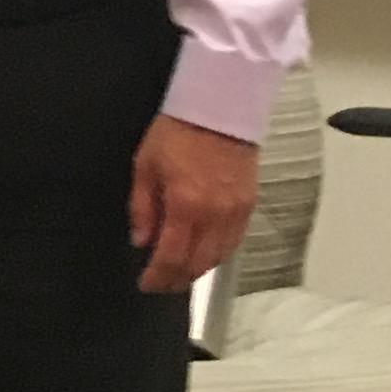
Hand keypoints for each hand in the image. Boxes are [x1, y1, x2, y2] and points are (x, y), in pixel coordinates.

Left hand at [127, 112, 256, 294]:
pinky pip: (234, 242)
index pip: (171, 257)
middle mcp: (214, 214)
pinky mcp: (249, 205)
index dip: (158, 277)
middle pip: (197, 265)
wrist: (219, 107)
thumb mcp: (145, 165)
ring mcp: (235, 212)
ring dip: (198, 271)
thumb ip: (142, 208)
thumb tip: (141, 240)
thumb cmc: (179, 130)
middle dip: (177, 280)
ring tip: (180, 274)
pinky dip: (218, 254)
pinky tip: (204, 254)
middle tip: (161, 284)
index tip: (147, 284)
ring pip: (218, 257)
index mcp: (186, 205)